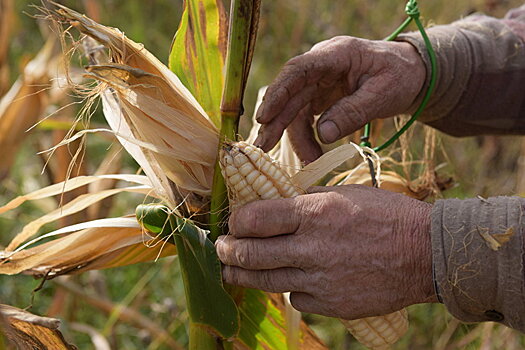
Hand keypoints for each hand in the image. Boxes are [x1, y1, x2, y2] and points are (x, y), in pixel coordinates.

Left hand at [216, 185, 436, 318]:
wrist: (426, 253)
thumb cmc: (386, 215)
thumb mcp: (345, 194)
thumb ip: (307, 201)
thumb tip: (276, 206)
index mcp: (315, 212)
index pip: (255, 218)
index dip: (237, 220)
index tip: (234, 222)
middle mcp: (313, 247)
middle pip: (251, 254)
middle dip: (228, 252)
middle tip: (221, 249)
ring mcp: (321, 279)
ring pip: (266, 281)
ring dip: (242, 275)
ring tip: (230, 270)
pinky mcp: (332, 304)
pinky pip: (297, 297)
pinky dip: (290, 288)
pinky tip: (292, 279)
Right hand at [254, 36, 425, 162]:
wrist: (410, 75)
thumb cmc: (400, 76)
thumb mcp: (383, 94)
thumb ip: (353, 112)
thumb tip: (323, 135)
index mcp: (336, 54)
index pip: (298, 70)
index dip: (278, 93)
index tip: (264, 117)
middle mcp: (321, 66)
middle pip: (291, 94)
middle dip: (275, 122)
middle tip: (262, 148)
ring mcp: (319, 82)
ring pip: (296, 111)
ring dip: (295, 138)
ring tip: (308, 163)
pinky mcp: (321, 98)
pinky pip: (306, 119)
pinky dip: (308, 138)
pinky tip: (313, 156)